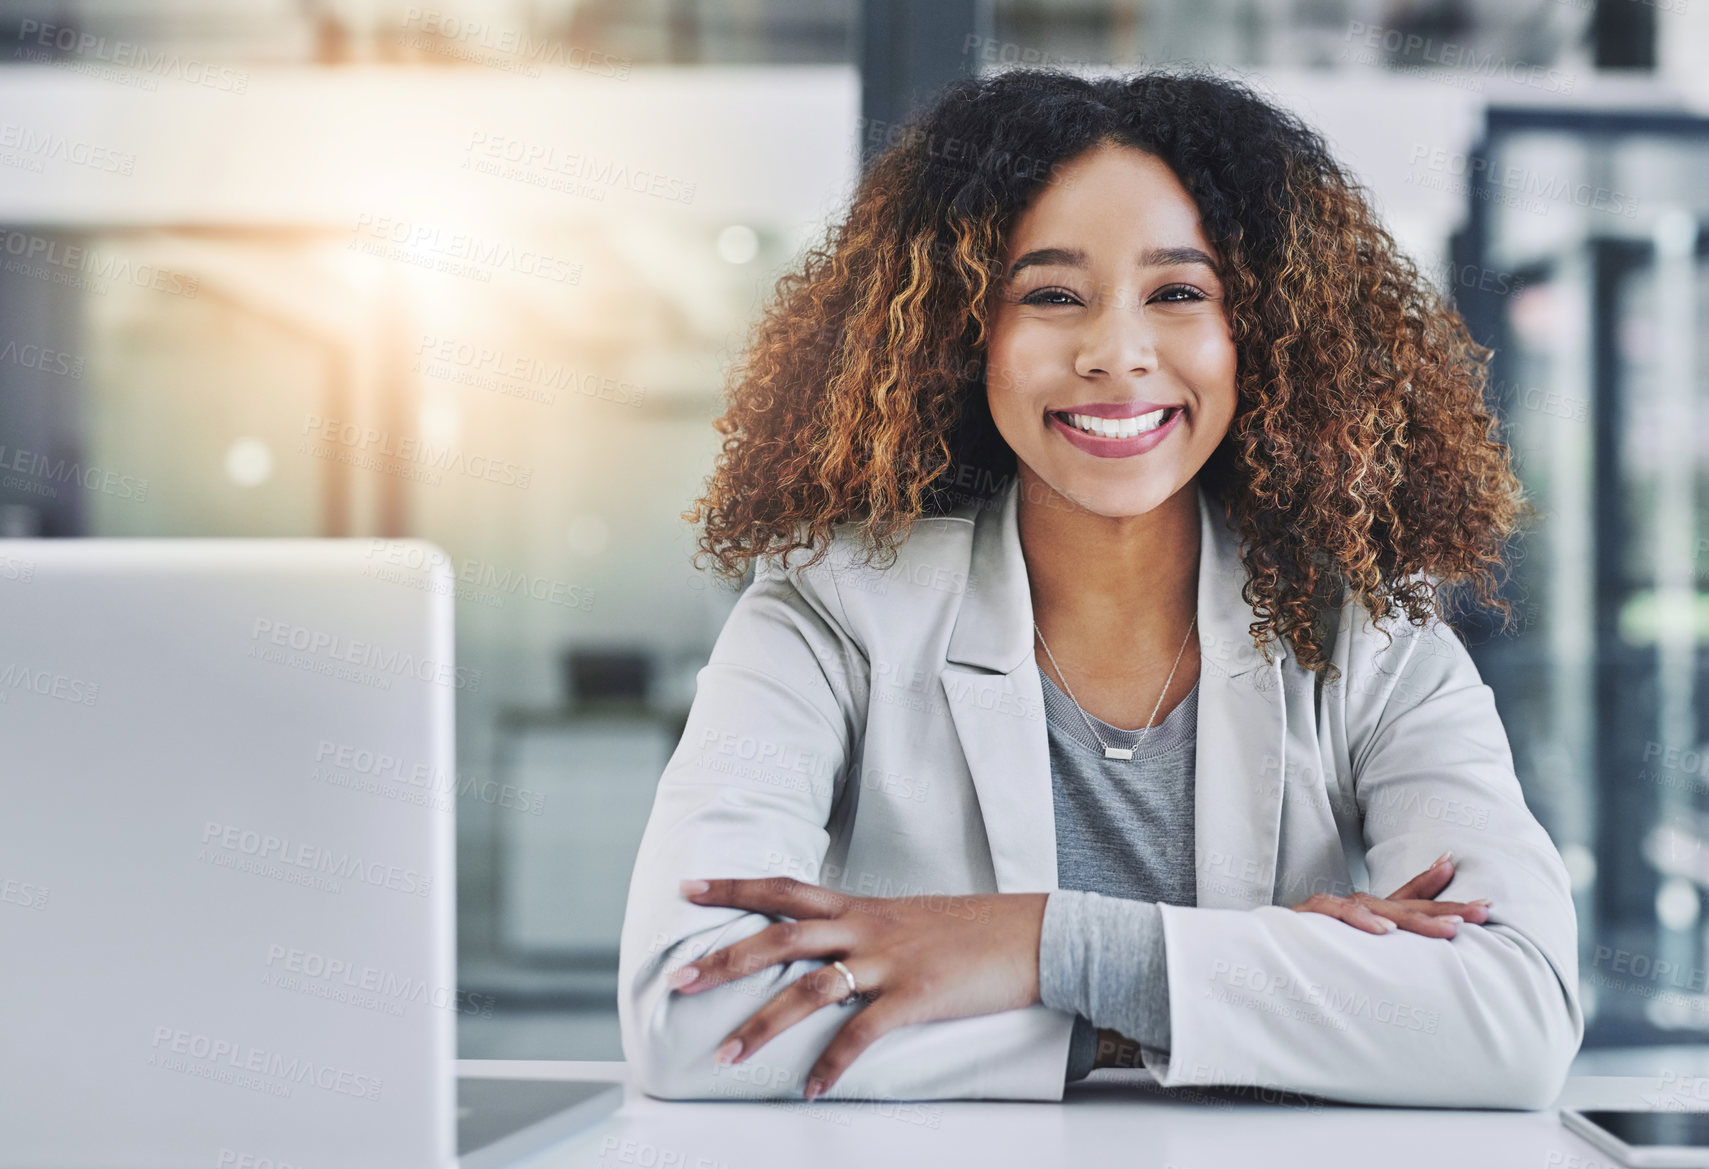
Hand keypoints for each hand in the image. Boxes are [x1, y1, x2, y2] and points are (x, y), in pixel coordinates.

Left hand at [668, 877, 1047, 1099]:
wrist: (1032, 933)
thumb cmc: (971, 930)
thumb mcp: (907, 920)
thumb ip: (862, 932)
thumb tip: (826, 951)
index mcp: (860, 907)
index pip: (784, 890)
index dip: (734, 887)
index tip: (689, 888)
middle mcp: (866, 928)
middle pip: (780, 937)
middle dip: (725, 960)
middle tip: (679, 980)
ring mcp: (889, 961)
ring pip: (810, 988)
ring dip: (763, 1024)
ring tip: (727, 1053)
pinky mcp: (917, 995)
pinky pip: (862, 1032)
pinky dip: (832, 1064)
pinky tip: (811, 1088)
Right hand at [1290, 851, 1491, 937]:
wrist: (1250, 955)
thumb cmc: (1302, 952)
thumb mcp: (1351, 948)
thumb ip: (1380, 934)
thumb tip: (1414, 935)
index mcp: (1366, 915)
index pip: (1408, 900)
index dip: (1442, 894)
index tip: (1482, 897)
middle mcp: (1352, 908)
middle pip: (1405, 905)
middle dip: (1446, 909)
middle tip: (1483, 913)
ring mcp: (1330, 911)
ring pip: (1378, 908)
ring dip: (1415, 920)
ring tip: (1450, 932)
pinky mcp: (1308, 918)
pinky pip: (1336, 913)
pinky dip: (1360, 920)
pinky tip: (1384, 931)